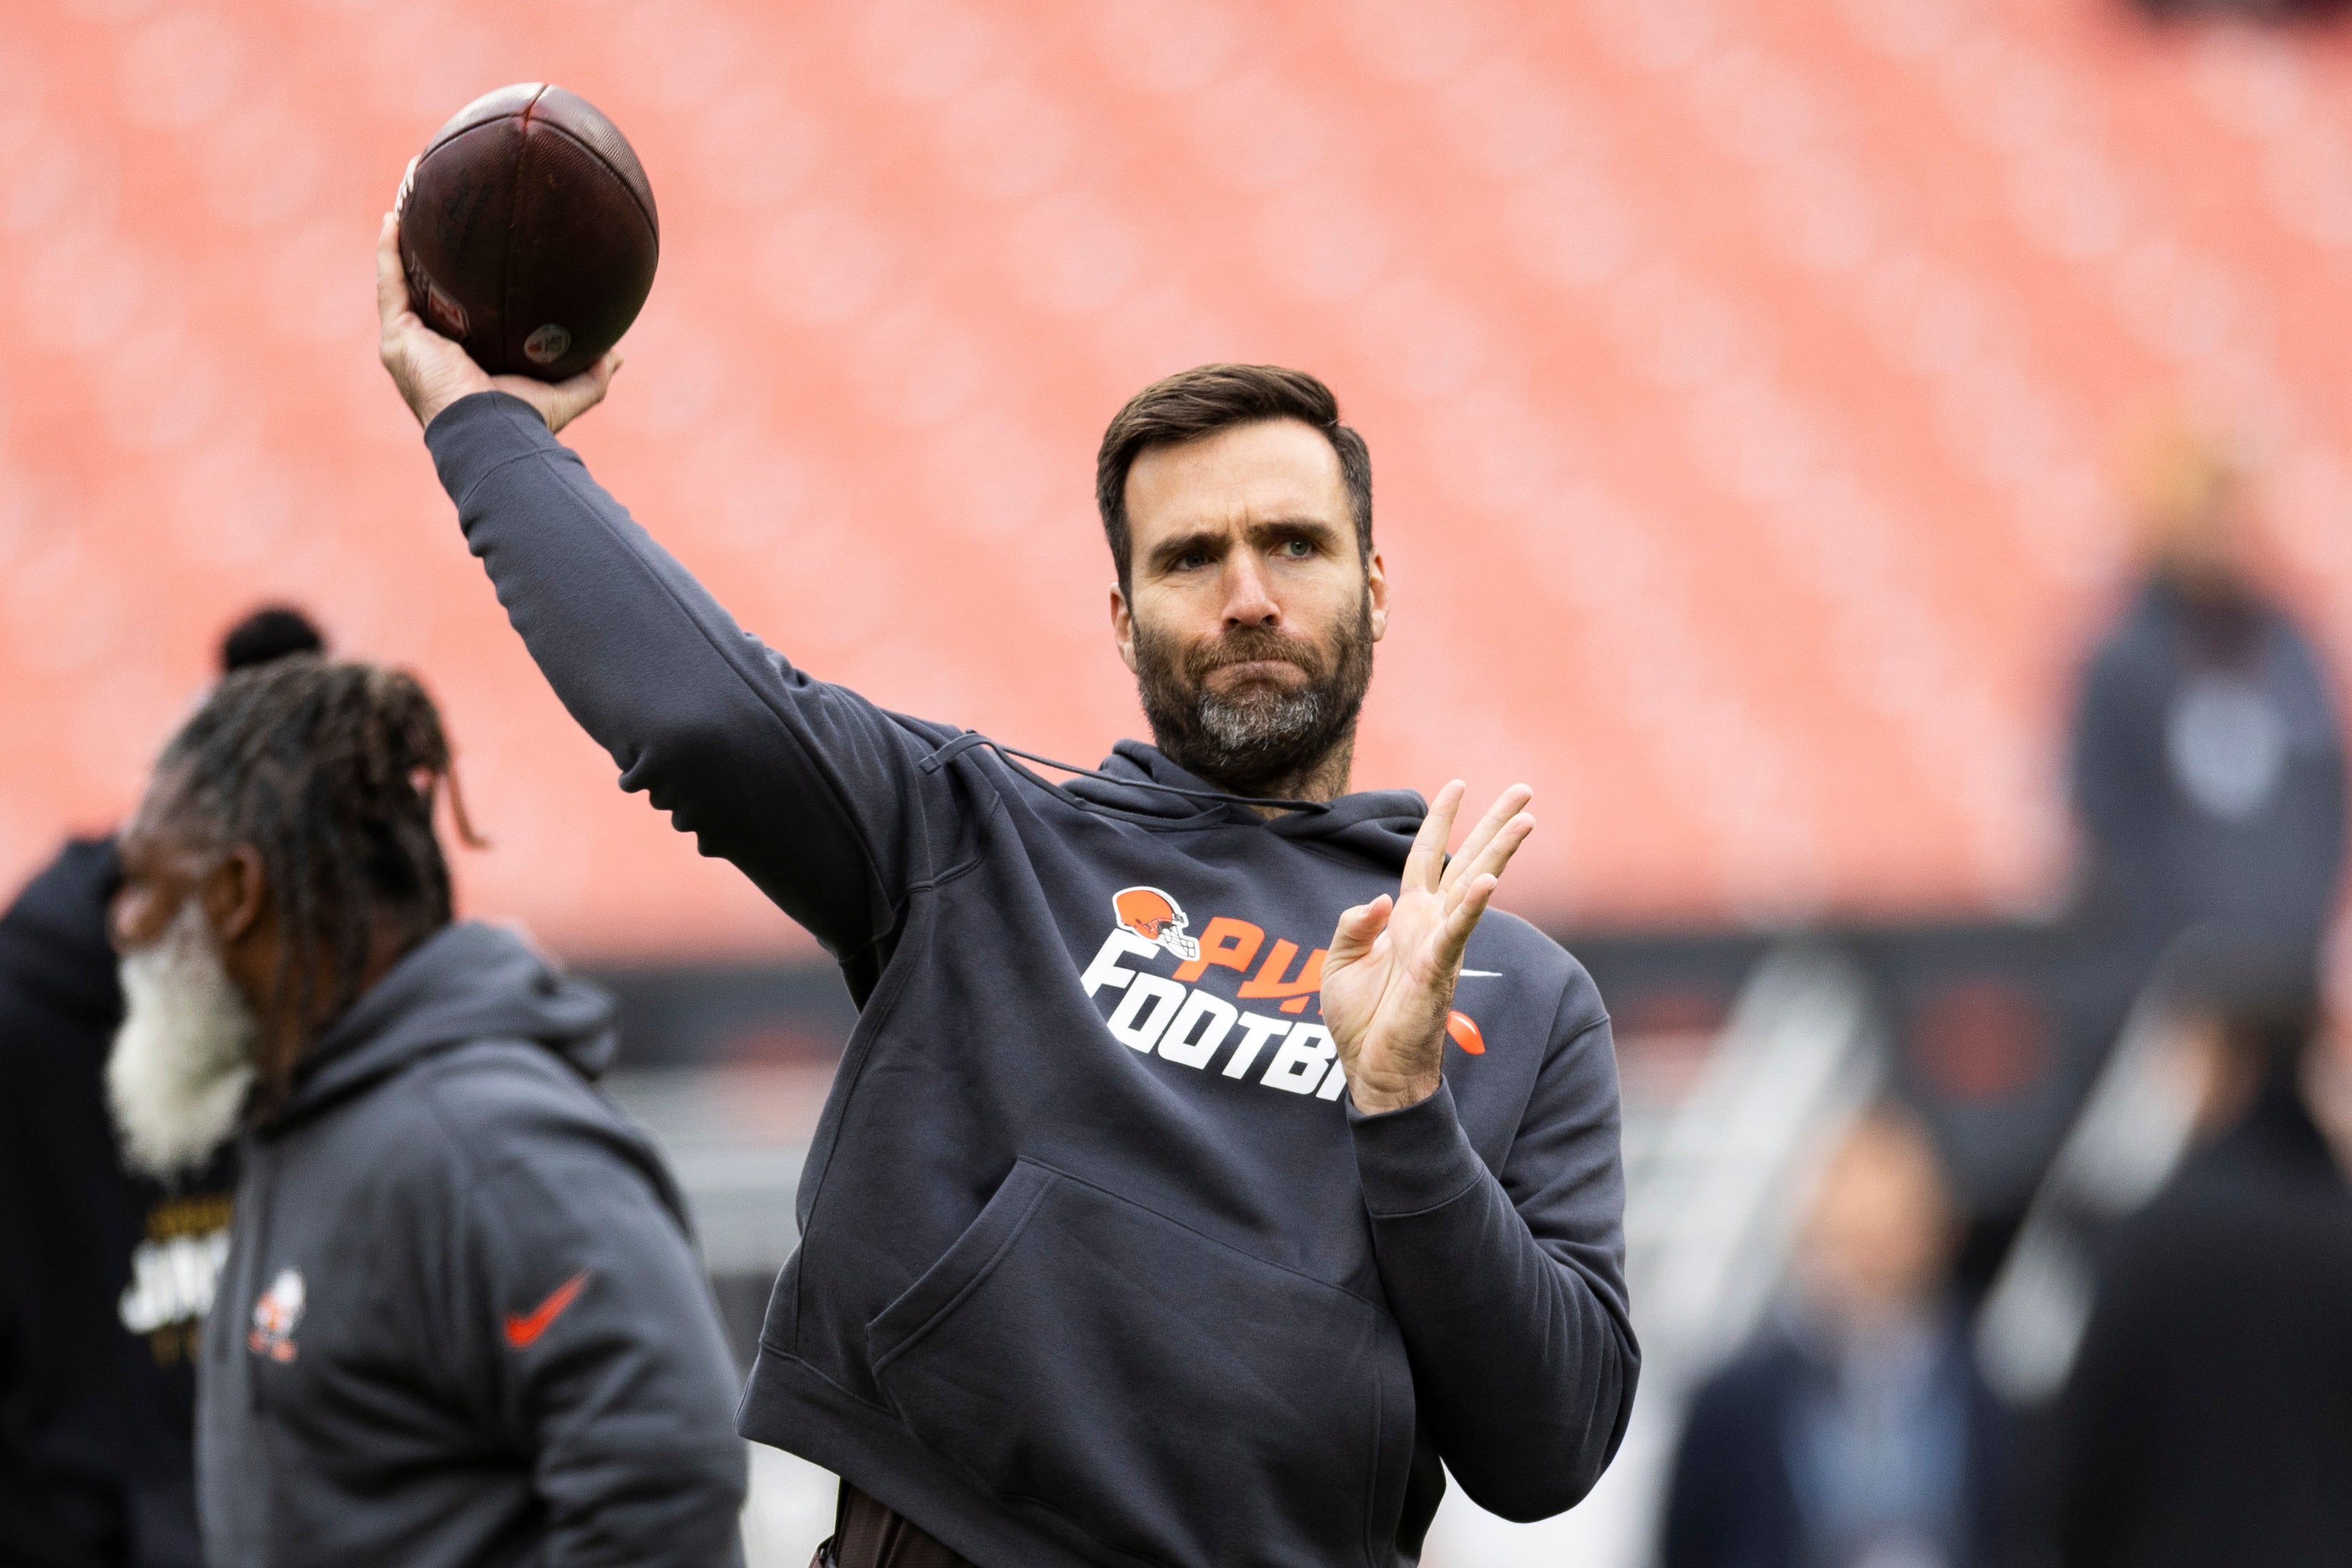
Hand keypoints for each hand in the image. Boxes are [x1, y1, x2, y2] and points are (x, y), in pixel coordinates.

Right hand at [374, 210, 616, 433]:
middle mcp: (431, 354)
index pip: (460, 320)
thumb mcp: (565, 395)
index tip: (476, 260)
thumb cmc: (525, 421)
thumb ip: (592, 375)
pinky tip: (394, 217)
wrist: (492, 431)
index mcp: (463, 364)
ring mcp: (410, 346)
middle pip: (425, 297)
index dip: (463, 292)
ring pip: (399, 285)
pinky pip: (390, 285)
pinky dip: (389, 252)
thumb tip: (618, 356)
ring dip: (401, 245)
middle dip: (427, 262)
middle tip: (439, 222)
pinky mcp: (398, 338)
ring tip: (409, 203)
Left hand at [1319, 781, 1534, 1113]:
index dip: (1439, 821)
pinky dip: (1472, 906)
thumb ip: (1353, 923)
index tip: (1458, 785)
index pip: (1426, 856)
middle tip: (1524, 789)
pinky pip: (1457, 932)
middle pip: (1467, 860)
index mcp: (1408, 918)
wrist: (1372, 1071)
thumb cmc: (1361, 1021)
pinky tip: (1487, 880)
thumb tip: (1379, 898)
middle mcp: (1431, 925)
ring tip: (1526, 819)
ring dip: (1499, 852)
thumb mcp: (1339, 961)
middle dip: (1495, 824)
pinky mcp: (1437, 971)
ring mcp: (1439, 945)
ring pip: (1473, 887)